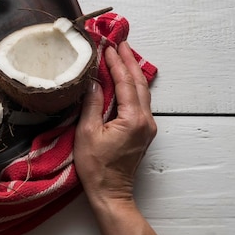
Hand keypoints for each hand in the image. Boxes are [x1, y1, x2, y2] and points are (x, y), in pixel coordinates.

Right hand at [74, 41, 156, 204]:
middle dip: (129, 61)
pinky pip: (141, 101)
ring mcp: (147, 126)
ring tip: (123, 54)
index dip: (116, 63)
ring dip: (132, 72)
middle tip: (120, 42)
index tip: (108, 46)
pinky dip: (133, 86)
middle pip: (139, 83)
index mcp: (133, 119)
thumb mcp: (87, 133)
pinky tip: (125, 79)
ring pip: (142, 91)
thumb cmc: (96, 167)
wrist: (111, 192)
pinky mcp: (144, 131)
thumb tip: (94, 81)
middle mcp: (145, 120)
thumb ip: (92, 104)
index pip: (125, 83)